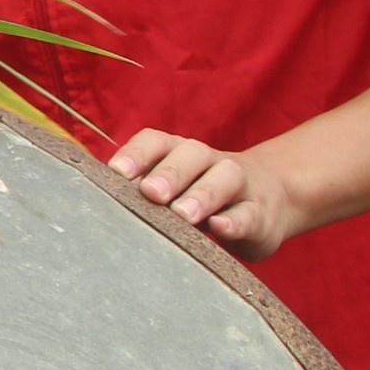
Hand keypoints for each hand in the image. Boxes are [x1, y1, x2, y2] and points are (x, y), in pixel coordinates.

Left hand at [109, 128, 307, 260]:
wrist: (271, 199)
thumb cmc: (199, 195)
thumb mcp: (174, 188)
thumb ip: (142, 189)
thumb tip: (98, 202)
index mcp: (179, 152)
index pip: (156, 141)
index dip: (137, 154)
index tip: (116, 172)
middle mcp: (209, 161)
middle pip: (190, 156)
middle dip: (169, 173)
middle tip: (151, 193)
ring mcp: (240, 185)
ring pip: (224, 178)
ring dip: (202, 195)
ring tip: (183, 214)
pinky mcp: (260, 214)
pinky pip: (249, 213)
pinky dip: (235, 221)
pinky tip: (221, 228)